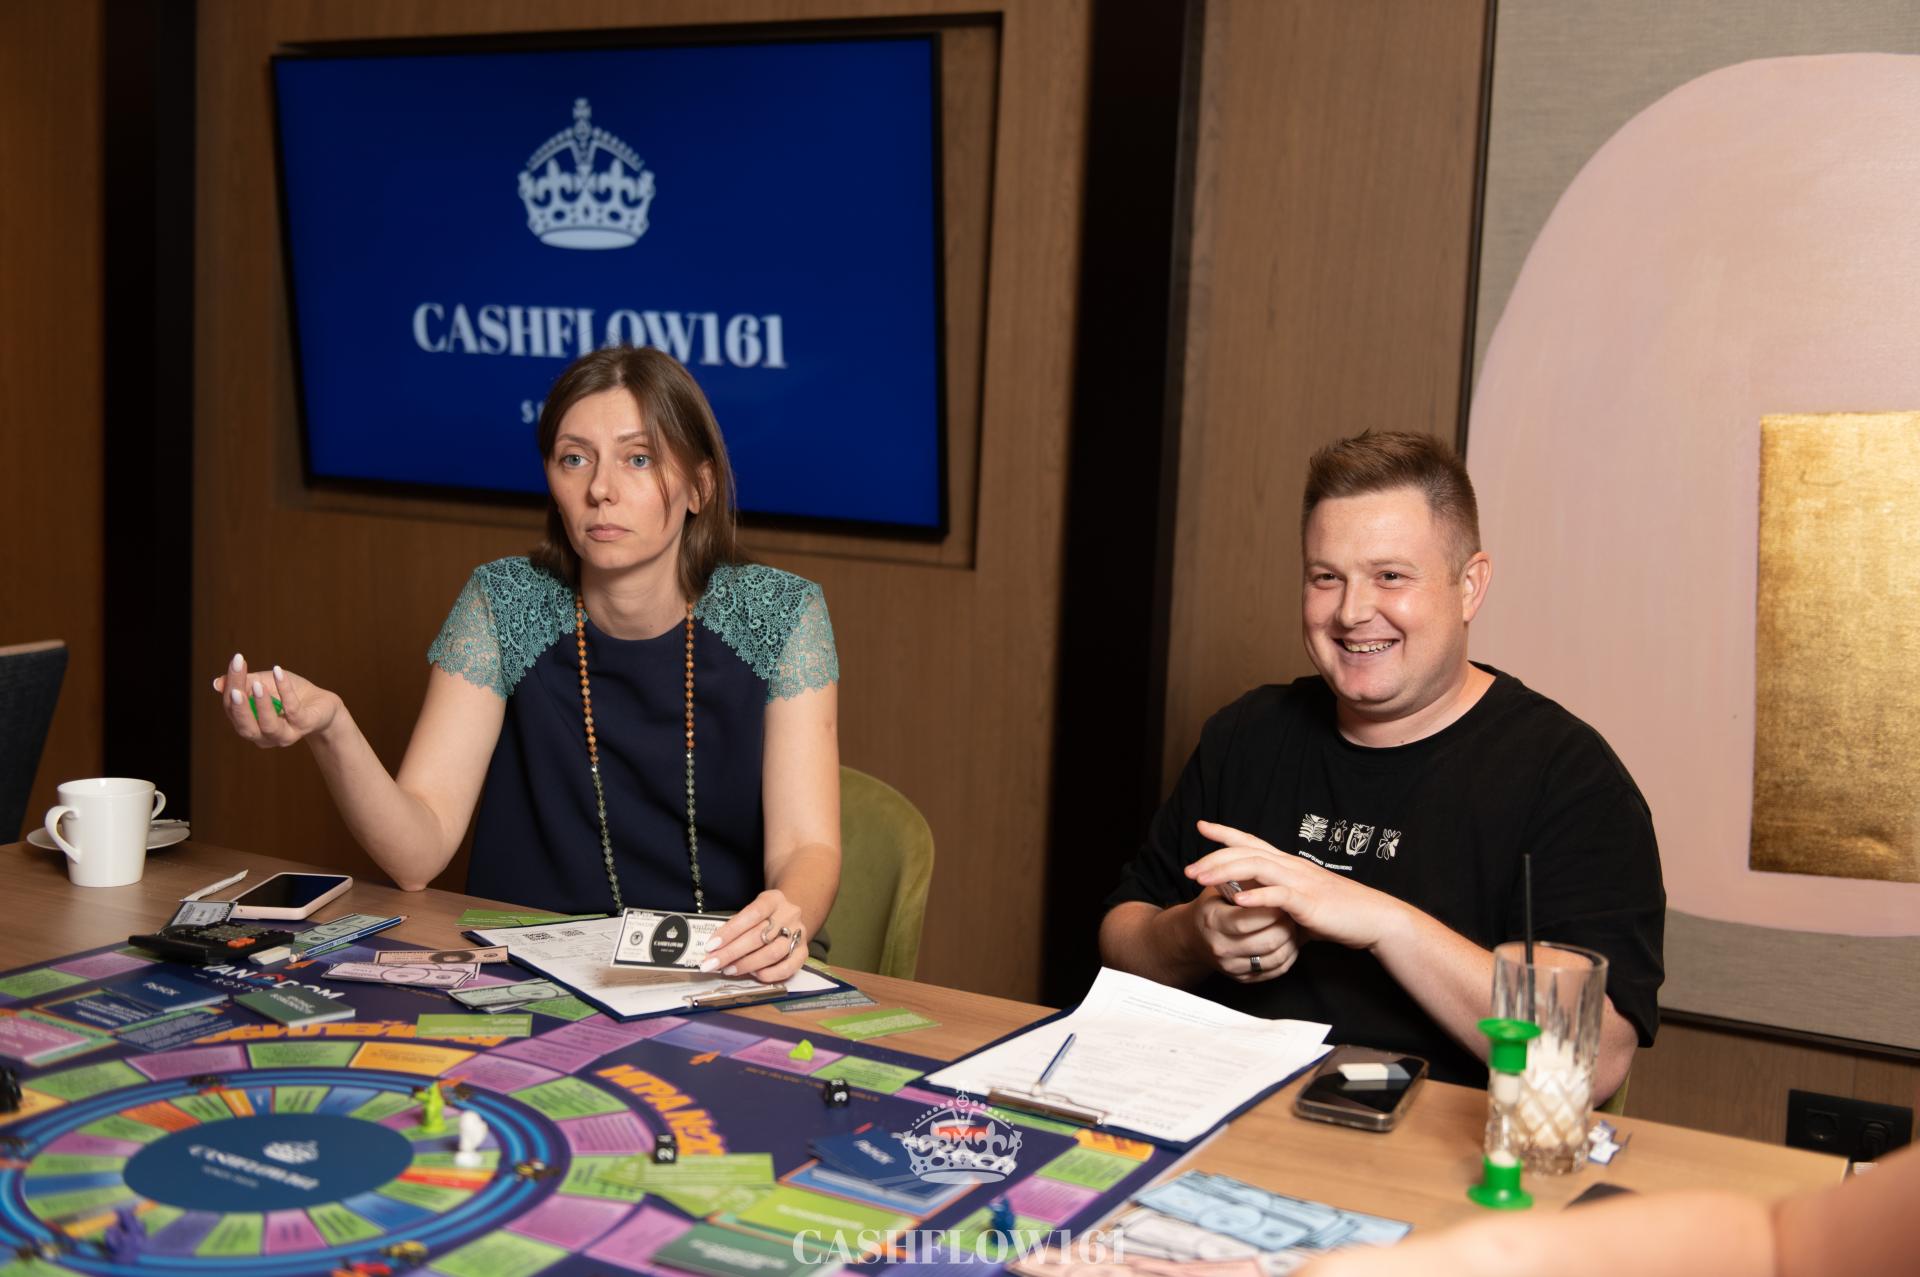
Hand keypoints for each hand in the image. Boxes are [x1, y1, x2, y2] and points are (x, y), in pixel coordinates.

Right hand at [212, 653, 339, 749]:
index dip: (231, 687)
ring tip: (258, 684)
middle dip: (239, 708)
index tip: (237, 660)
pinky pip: (293, 710)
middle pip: (245, 725)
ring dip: (262, 705)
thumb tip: (217, 683)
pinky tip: (278, 672)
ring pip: (269, 726)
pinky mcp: (305, 725)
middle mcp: (264, 736)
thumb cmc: (288, 694)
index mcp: (249, 726)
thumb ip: (243, 683)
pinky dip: (285, 690)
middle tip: (235, 689)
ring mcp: (285, 734)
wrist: (321, 704)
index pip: (233, 709)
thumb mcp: (264, 683)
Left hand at [698, 890, 808, 983]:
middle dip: (731, 953)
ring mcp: (799, 933)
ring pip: (773, 953)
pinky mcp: (804, 952)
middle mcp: (789, 914)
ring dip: (747, 964)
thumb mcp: (751, 911)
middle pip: (759, 936)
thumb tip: (714, 948)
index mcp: (774, 899)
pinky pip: (788, 968)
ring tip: (728, 970)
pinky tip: (753, 975)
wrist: (789, 915)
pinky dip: (769, 974)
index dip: (730, 931)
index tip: (711, 946)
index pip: (751, 914)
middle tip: (712, 964)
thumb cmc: (763, 916)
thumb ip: (736, 926)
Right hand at [1183, 887, 1301, 982]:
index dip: (1271, 908)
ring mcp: (1231, 966)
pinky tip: (1288, 941)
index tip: (1282, 897)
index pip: (1248, 919)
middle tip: (1292, 911)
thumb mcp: (1217, 888)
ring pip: (1276, 957)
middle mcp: (1221, 947)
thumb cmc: (1212, 907)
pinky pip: (1277, 970)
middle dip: (1286, 925)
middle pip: (1267, 941)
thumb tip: (1268, 868)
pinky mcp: (1242, 978)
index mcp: (1213, 921)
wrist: (1194, 936)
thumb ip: (1239, 880)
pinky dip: (1289, 955)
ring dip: (1291, 940)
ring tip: (1292, 924)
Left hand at [1186, 820, 1407, 951]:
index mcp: (1289, 864)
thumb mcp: (1301, 903)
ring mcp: (1300, 881)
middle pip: (1245, 853)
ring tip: (1201, 881)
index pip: (1252, 841)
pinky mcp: (1308, 902)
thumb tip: (1257, 905)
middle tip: (1187, 870)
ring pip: (1255, 867)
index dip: (1226, 832)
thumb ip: (1278, 900)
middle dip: (1213, 858)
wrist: (1373, 918)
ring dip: (1224, 873)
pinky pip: (1278, 895)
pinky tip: (1236, 900)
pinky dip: (1256, 896)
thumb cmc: (1339, 912)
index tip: (1201, 825)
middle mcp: (1291, 866)